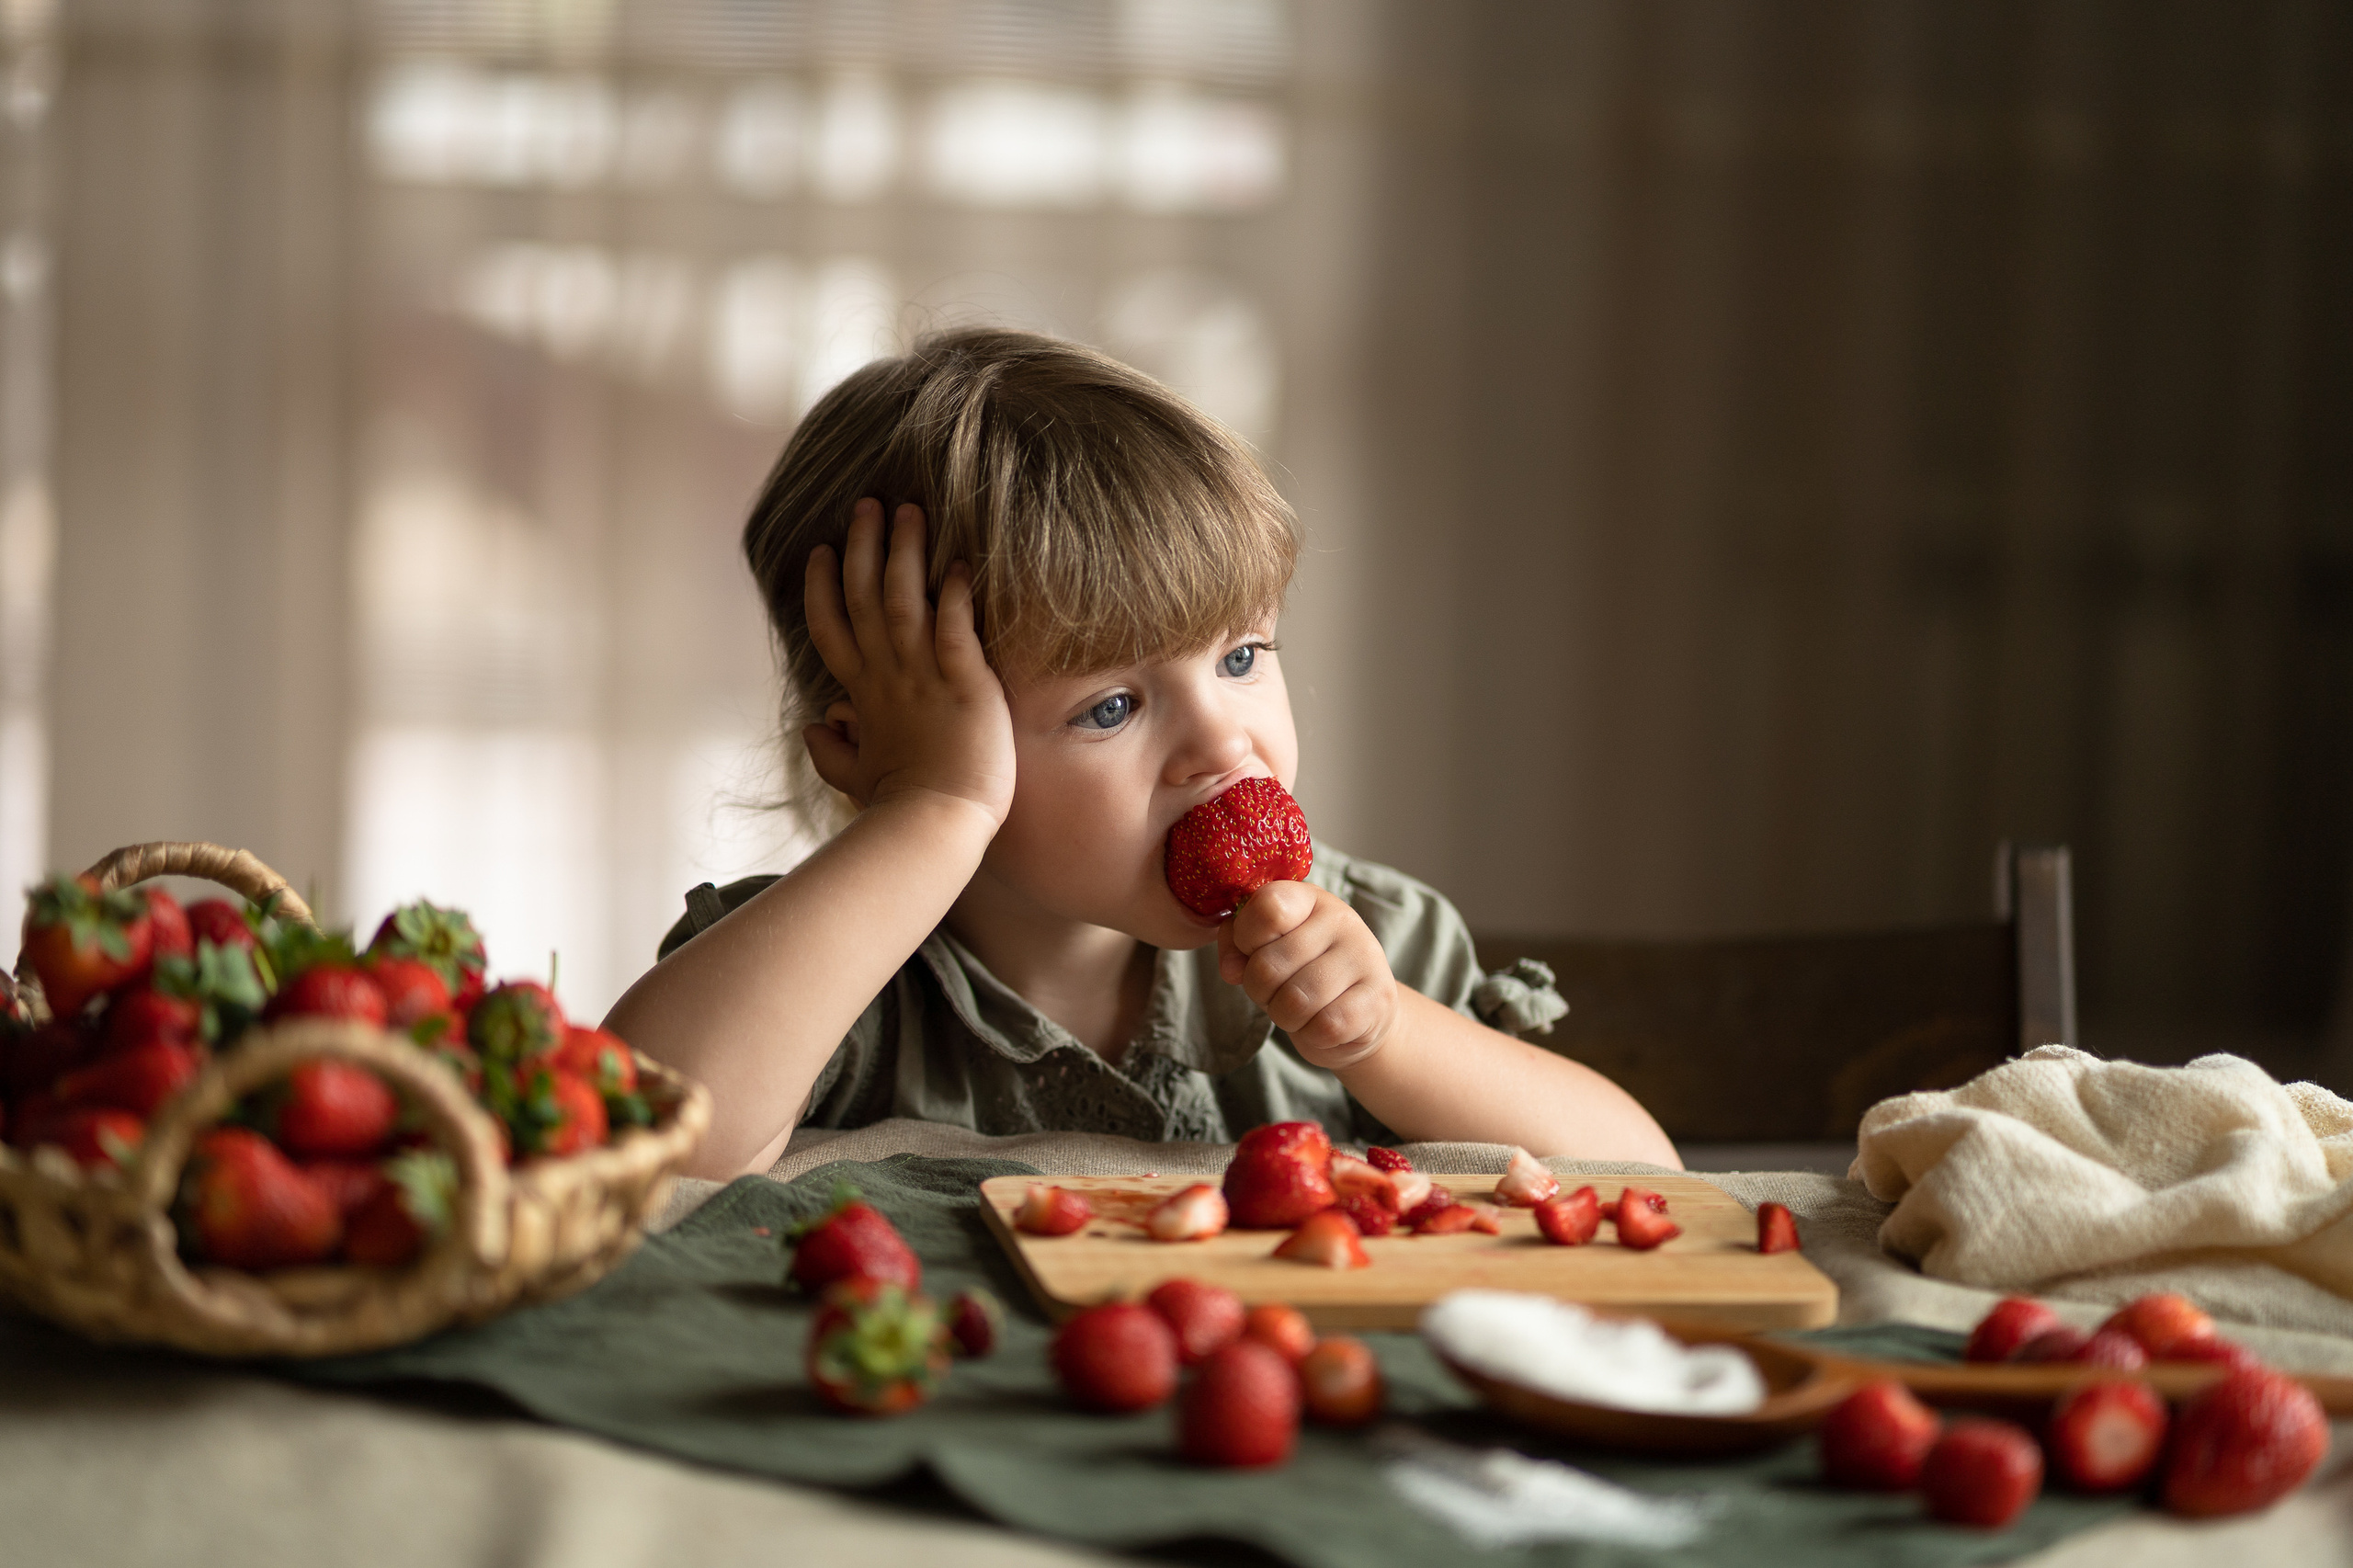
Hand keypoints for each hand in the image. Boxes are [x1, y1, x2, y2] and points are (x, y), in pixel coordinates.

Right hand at [803, 500, 1014, 825]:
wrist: (936, 825)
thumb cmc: (901, 806)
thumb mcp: (855, 776)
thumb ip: (831, 751)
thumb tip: (813, 729)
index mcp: (861, 693)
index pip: (830, 626)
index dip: (821, 585)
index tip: (820, 549)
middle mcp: (887, 676)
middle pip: (864, 596)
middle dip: (863, 546)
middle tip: (867, 504)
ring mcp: (924, 677)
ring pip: (905, 599)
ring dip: (906, 552)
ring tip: (909, 511)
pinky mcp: (964, 683)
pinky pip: (955, 629)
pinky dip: (955, 596)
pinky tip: (959, 564)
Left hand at [1217, 882, 1398, 1068]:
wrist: (1359, 1012)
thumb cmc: (1303, 974)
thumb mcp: (1265, 950)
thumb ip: (1237, 946)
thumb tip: (1231, 969)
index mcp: (1309, 899)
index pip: (1268, 906)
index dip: (1246, 937)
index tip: (1253, 950)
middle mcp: (1342, 920)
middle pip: (1269, 965)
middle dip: (1260, 991)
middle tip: (1276, 991)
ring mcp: (1365, 957)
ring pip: (1295, 1001)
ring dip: (1284, 1017)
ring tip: (1298, 1009)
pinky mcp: (1380, 998)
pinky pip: (1326, 1026)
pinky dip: (1312, 1034)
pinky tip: (1320, 1024)